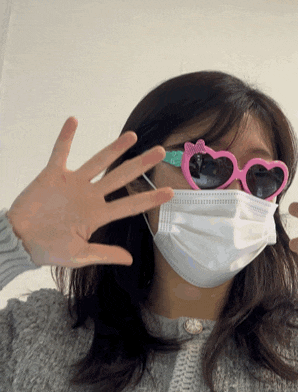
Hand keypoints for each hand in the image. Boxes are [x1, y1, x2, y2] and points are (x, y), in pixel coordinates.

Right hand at [6, 117, 173, 267]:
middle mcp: (90, 196)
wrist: (21, 241)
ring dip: (114, 148)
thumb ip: (105, 254)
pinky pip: (60, 153)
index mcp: (99, 214)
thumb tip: (130, 259)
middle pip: (121, 177)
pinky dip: (66, 138)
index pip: (130, 204)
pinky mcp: (52, 175)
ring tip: (132, 136)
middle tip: (161, 152)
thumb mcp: (80, 256)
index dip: (150, 198)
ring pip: (98, 161)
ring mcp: (73, 184)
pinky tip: (73, 121)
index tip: (171, 192)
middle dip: (141, 165)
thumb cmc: (49, 250)